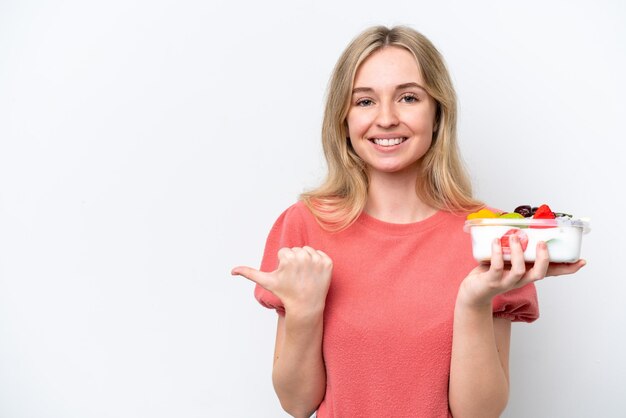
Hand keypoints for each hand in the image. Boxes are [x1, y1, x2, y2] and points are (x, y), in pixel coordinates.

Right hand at [231, 246, 332, 315]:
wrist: (306, 306)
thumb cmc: (285, 293)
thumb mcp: (266, 282)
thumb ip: (249, 273)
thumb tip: (232, 271)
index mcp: (287, 257)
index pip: (284, 252)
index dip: (284, 264)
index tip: (287, 277)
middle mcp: (303, 257)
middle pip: (296, 250)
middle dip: (295, 261)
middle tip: (296, 277)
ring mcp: (317, 260)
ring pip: (308, 251)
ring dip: (306, 261)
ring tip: (304, 276)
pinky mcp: (328, 263)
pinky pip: (321, 254)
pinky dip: (318, 263)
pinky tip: (314, 275)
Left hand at [459, 235, 585, 307]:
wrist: (473, 293)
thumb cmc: (491, 273)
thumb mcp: (507, 261)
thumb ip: (515, 249)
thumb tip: (521, 227)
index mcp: (527, 274)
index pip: (551, 272)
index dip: (567, 268)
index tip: (581, 261)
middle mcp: (520, 280)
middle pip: (539, 273)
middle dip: (544, 258)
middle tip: (542, 243)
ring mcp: (506, 282)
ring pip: (519, 270)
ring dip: (518, 252)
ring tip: (515, 236)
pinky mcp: (491, 281)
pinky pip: (496, 267)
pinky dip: (497, 252)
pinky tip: (495, 241)